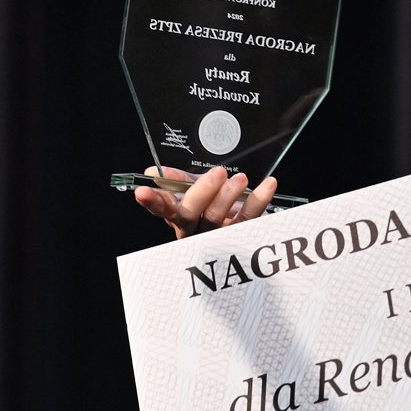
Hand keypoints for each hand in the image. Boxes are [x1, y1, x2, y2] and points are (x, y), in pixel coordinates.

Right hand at [134, 165, 277, 239]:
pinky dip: (259, 201)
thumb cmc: (211, 203)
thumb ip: (178, 180)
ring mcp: (215, 236)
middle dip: (202, 192)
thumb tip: (154, 172)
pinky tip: (268, 184)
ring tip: (240, 179)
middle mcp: (193, 230)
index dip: (152, 201)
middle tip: (217, 173)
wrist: (239, 219)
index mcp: (178, 215)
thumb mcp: (194, 188)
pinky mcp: (239, 238)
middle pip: (190, 215)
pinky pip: (248, 221)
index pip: (161, 208)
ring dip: (228, 197)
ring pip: (217, 220)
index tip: (142, 191)